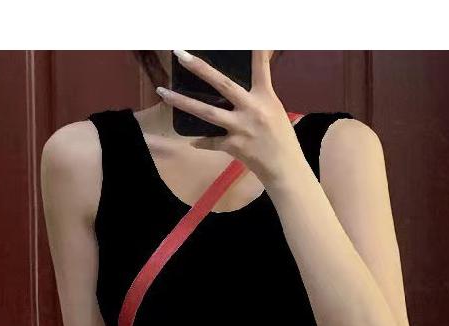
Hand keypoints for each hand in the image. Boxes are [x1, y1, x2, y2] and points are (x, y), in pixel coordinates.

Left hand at [156, 50, 305, 186]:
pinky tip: (194, 141)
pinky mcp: (233, 146)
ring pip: (207, 113)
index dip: (255, 51)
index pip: (260, 68)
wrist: (285, 169)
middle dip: (199, 68)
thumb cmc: (282, 139)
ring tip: (163, 93)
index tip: (249, 35)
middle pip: (222, 85)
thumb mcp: (276, 111)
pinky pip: (212, 141)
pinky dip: (202, 141)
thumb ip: (258, 97)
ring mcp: (240, 128)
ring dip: (182, 102)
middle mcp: (251, 109)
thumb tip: (240, 88)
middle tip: (180, 54)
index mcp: (265, 97)